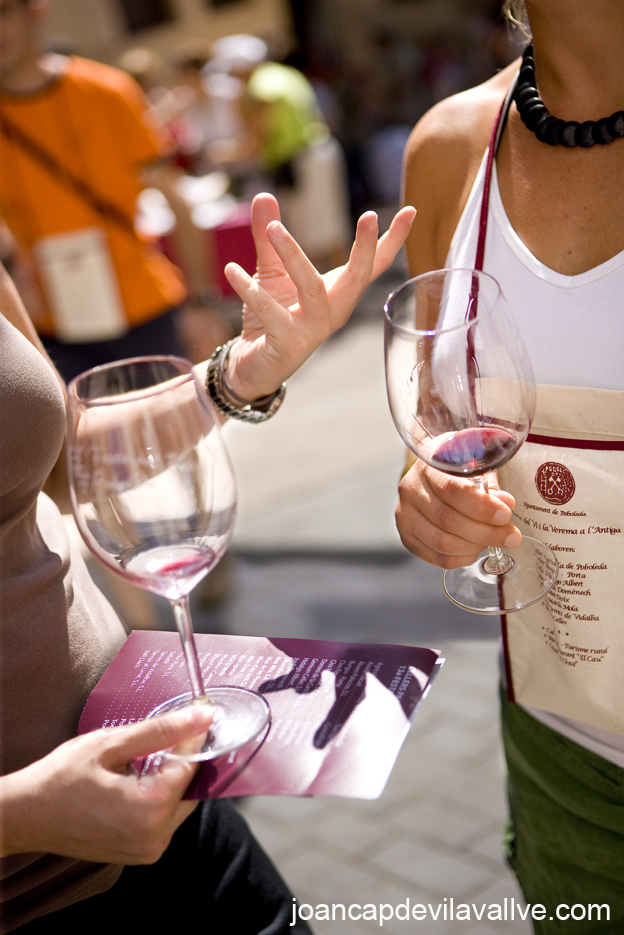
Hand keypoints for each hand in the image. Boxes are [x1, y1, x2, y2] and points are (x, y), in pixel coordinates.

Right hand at [0, 705, 213, 863]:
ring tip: (144, 759)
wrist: (25, 815)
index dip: (194, 739)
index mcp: (149, 809)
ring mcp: (148, 851)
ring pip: (181, 804)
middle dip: (184, 760)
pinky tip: (138, 780)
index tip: (195, 717)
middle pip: (191, 789)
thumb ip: (160, 731)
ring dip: (172, 779)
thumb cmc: (60, 779)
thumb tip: (201, 718)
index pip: (192, 767)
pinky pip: (165, 819)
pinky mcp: (141, 854)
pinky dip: (160, 797)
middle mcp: (155, 837)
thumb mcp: (110, 744)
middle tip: (168, 735)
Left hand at [223, 193, 415, 400]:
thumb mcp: (271, 272)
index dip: (392, 240)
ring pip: (312, 289)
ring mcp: (313, 330)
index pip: (371, 265)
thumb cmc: (270, 319)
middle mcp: (333, 311)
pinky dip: (250, 289)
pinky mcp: (288, 344)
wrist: (252, 366)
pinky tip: (232, 270)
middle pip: (358, 278)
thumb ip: (269, 237)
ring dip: (294, 256)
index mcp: (337, 292)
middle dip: (366, 248)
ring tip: (273, 229)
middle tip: (370, 215)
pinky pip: (271, 311)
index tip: (411, 210)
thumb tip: (263, 195)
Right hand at [396, 460, 520, 568]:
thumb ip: (490, 487)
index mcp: (428, 467)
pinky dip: (462, 558)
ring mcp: (405, 515)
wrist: (435, 479)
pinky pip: (436, 557)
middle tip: (510, 536)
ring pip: (442, 542)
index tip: (505, 515)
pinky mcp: (407, 537)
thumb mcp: (477, 470)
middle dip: (485, 532)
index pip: (453, 490)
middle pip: (448, 520)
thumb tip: (505, 504)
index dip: (481, 506)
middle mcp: (411, 490)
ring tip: (492, 540)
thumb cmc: (459, 473)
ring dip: (474, 546)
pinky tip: (474, 549)